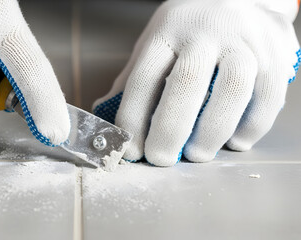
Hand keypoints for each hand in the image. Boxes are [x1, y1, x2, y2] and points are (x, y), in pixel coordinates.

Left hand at [93, 0, 300, 165]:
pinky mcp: (276, 53)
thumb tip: (104, 109)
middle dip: (170, 130)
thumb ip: (134, 76)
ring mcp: (243, 41)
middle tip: (161, 159)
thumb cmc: (189, 28)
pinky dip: (252, 126)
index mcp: (167, 32)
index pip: (144, 78)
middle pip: (187, 84)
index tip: (131, 150)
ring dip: (212, 131)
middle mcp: (205, 33)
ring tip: (197, 155)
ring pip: (232, 89)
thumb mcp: (155, 41)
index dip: (134, 118)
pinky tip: (235, 142)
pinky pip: (268, 95)